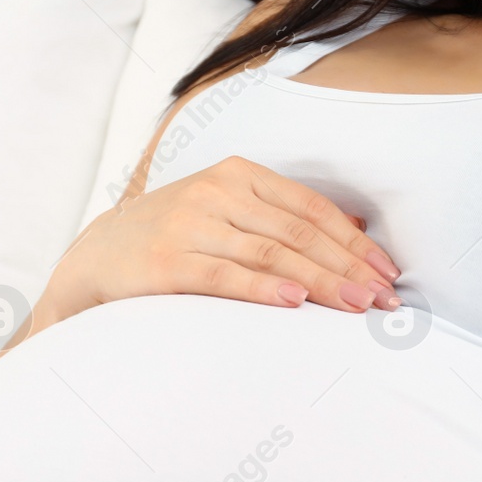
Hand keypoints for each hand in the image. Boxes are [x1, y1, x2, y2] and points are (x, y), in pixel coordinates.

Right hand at [26, 155, 402, 338]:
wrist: (94, 259)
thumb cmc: (171, 240)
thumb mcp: (225, 213)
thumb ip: (280, 218)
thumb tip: (357, 230)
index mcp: (236, 174)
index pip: (310, 208)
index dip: (353, 242)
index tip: (387, 273)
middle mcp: (216, 192)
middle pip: (298, 233)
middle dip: (348, 268)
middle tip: (384, 300)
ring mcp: (190, 224)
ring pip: (271, 254)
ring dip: (321, 282)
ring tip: (357, 306)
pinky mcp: (167, 262)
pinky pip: (226, 276)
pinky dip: (263, 288)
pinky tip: (296, 301)